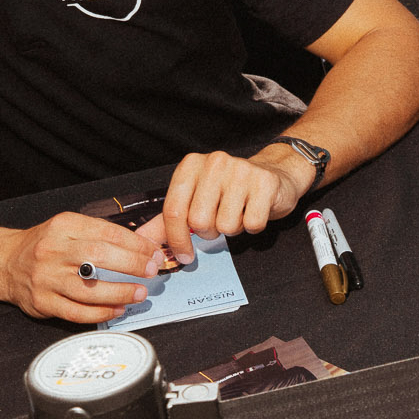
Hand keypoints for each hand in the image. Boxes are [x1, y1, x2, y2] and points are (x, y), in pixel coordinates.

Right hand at [0, 209, 171, 323]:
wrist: (6, 262)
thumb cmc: (44, 245)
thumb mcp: (68, 228)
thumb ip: (100, 234)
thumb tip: (141, 246)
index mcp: (63, 226)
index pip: (106, 232)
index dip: (134, 244)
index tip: (151, 252)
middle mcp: (53, 250)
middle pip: (99, 256)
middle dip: (131, 265)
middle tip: (150, 271)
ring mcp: (46, 278)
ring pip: (89, 289)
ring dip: (120, 292)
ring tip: (139, 293)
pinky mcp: (43, 302)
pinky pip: (77, 312)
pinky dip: (101, 313)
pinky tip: (117, 309)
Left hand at [159, 146, 308, 264]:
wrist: (274, 174)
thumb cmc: (230, 190)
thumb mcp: (195, 198)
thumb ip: (168, 219)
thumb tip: (144, 240)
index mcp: (191, 165)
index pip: (174, 210)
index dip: (176, 239)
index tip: (184, 255)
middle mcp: (214, 162)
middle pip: (199, 221)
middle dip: (209, 231)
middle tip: (219, 220)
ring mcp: (241, 170)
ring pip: (226, 225)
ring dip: (232, 228)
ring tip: (238, 212)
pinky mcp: (265, 183)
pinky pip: (251, 224)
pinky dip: (253, 226)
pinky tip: (254, 210)